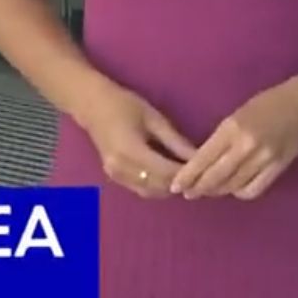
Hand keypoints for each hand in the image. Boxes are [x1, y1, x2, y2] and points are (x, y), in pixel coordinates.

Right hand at [75, 84, 196, 199]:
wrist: (91, 105)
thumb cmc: (124, 105)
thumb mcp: (154, 119)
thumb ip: (176, 141)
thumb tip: (199, 157)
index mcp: (131, 151)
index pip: (166, 172)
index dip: (187, 174)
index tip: (205, 170)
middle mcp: (121, 169)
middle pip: (159, 186)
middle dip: (181, 183)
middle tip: (200, 174)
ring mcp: (116, 176)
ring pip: (151, 192)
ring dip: (170, 187)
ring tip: (187, 175)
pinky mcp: (115, 178)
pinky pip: (141, 190)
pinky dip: (157, 186)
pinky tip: (169, 175)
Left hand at [170, 80, 297, 200]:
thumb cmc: (264, 105)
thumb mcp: (236, 115)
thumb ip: (221, 139)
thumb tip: (203, 164)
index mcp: (232, 127)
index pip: (204, 158)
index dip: (188, 176)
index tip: (176, 186)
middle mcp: (246, 144)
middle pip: (216, 176)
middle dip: (199, 188)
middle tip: (188, 194)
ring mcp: (264, 158)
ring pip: (233, 185)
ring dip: (218, 191)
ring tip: (210, 190)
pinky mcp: (278, 167)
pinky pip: (254, 189)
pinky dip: (240, 192)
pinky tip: (235, 189)